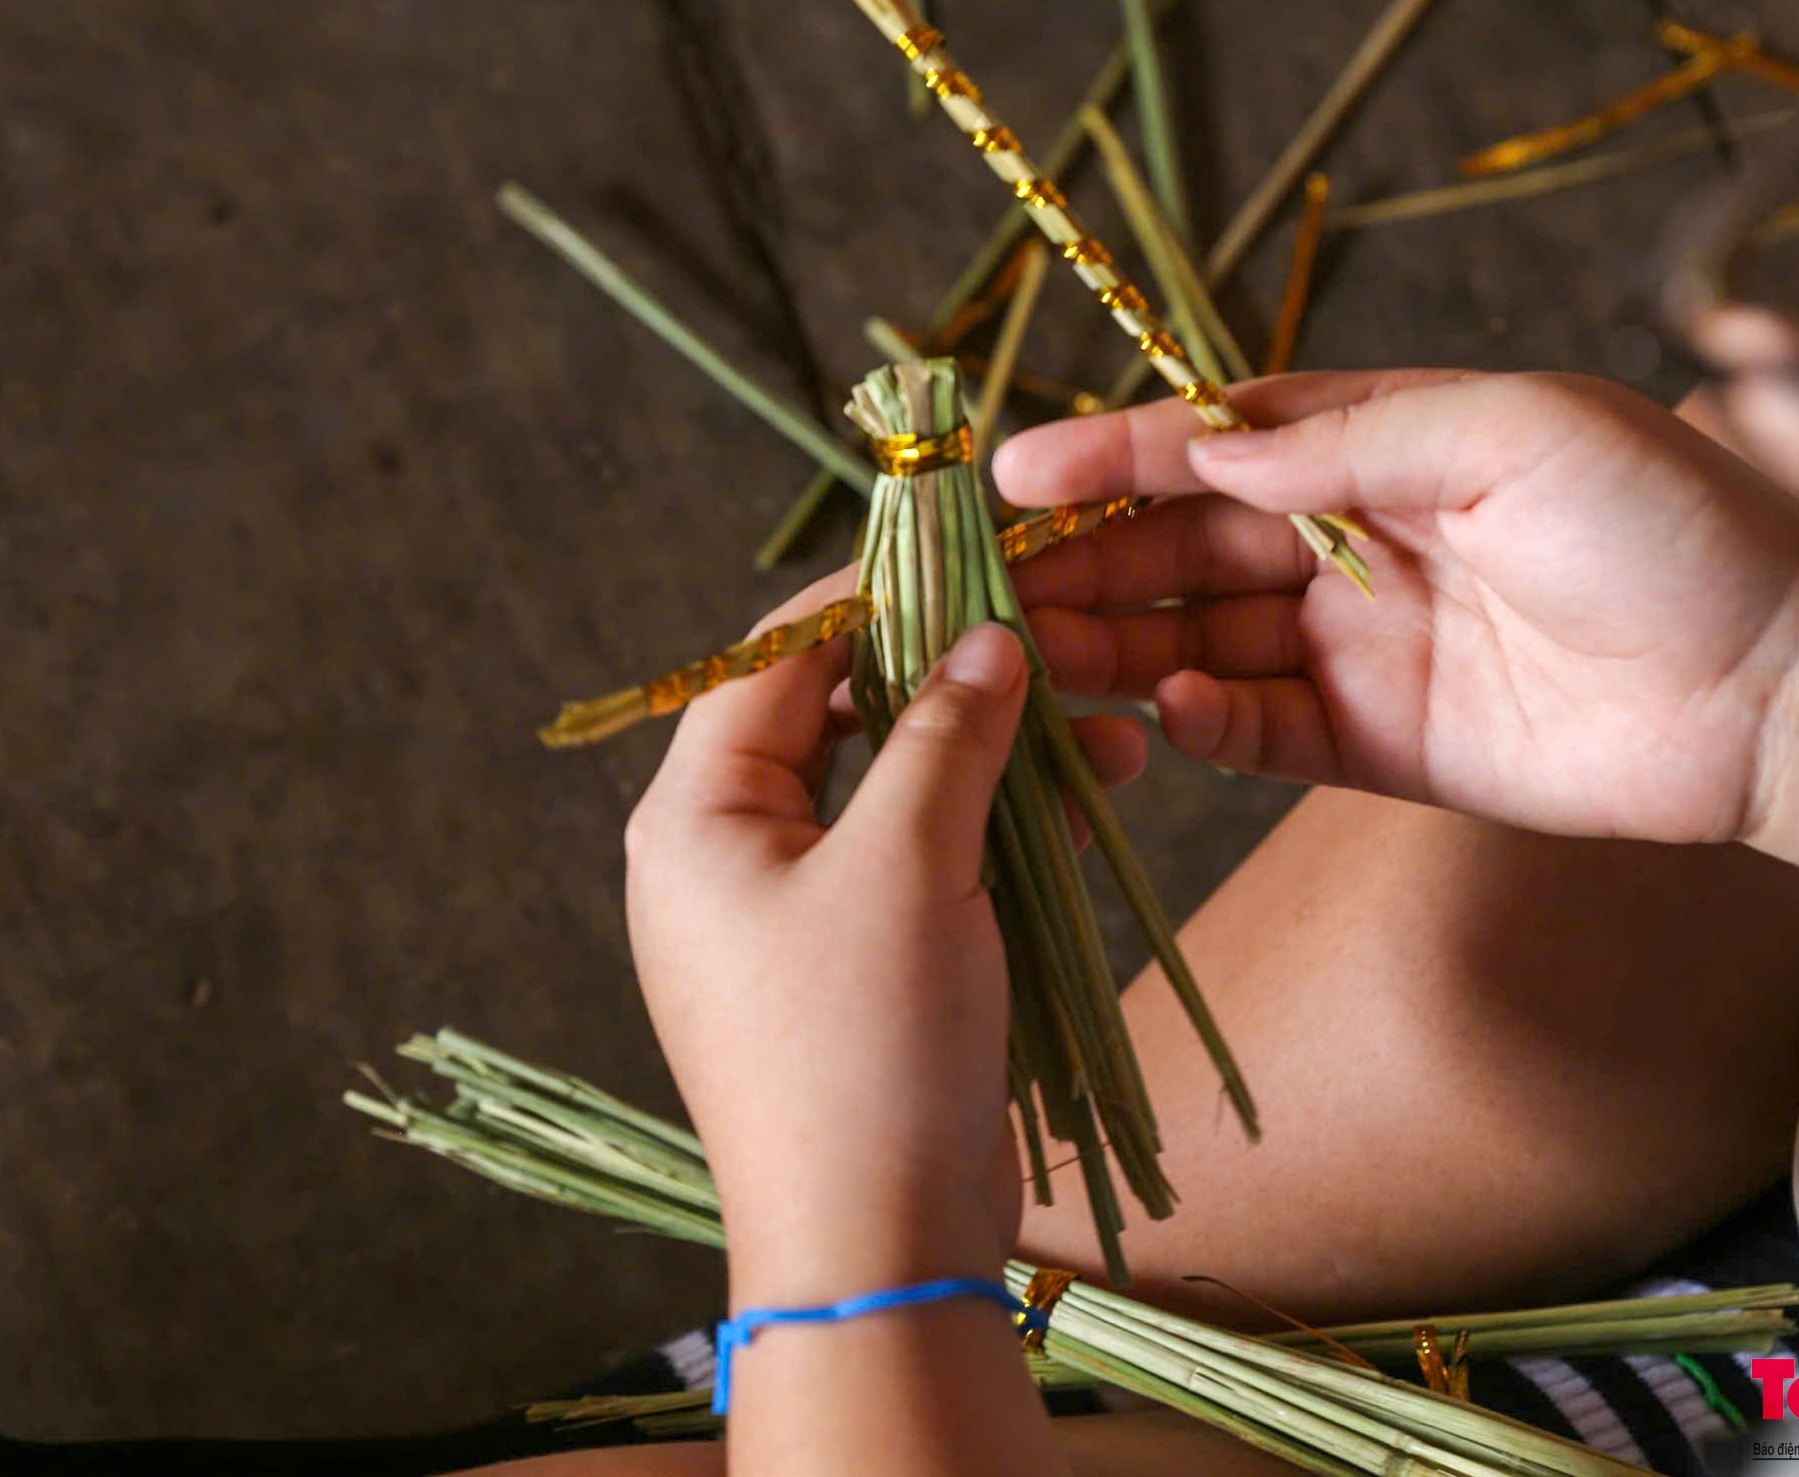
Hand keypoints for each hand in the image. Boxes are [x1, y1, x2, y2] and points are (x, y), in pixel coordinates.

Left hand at [624, 574, 1142, 1307]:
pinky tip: (1080, 803)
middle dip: (951, 678)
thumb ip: (945, 732)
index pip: (775, 658)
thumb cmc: (864, 1043)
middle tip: (1053, 639)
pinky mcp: (857, 965)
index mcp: (695, 816)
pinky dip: (993, 830)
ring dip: (992, 756)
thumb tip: (986, 635)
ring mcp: (793, 915)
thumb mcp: (908, 865)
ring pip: (895, 791)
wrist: (878, 1245)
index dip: (871, 597)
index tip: (969, 553)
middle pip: (840, 716)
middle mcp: (729, 854)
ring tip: (1102, 730)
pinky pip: (921, 863)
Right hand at [995, 369, 1798, 847]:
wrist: (1777, 687)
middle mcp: (1361, 542)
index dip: (1117, 453)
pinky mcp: (1378, 747)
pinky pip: (1262, 733)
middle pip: (1189, 548)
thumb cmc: (1669, 528)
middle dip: (1093, 561)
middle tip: (1002, 587)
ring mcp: (1364, 648)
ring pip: (1204, 641)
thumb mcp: (1521, 433)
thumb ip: (1357, 440)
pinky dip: (1206, 724)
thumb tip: (1211, 455)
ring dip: (1120, 646)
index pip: (1221, 444)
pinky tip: (1172, 714)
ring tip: (1042, 657)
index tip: (1019, 473)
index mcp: (1390, 448)